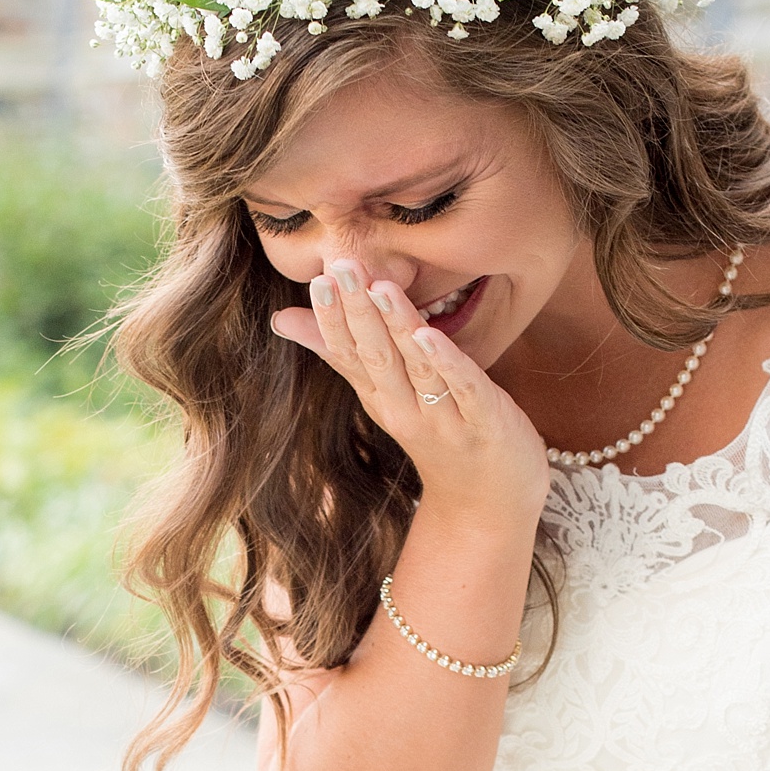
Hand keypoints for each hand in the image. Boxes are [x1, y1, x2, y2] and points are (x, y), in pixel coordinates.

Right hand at [271, 259, 548, 527]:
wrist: (487, 503)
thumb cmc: (440, 437)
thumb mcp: (383, 396)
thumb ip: (341, 354)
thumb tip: (281, 318)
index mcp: (381, 398)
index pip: (348, 355)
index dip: (332, 319)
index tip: (317, 279)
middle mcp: (406, 409)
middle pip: (376, 356)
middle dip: (357, 311)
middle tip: (340, 267)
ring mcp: (444, 418)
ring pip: (415, 367)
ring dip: (397, 326)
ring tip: (380, 288)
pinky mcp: (485, 423)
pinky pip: (463, 388)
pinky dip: (446, 362)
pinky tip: (429, 335)